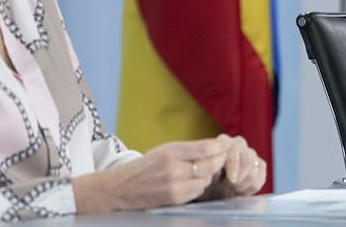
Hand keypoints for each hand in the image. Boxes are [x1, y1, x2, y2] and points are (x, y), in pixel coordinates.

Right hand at [74, 137, 228, 212]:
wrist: (122, 188)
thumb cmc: (148, 165)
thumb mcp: (167, 149)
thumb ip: (191, 148)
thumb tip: (219, 147)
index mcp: (172, 152)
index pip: (206, 148)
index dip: (220, 147)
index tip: (224, 146)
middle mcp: (173, 169)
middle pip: (211, 165)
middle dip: (218, 161)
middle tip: (219, 158)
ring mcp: (174, 187)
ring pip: (206, 179)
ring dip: (209, 175)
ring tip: (201, 170)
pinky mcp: (175, 199)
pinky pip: (198, 191)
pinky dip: (199, 185)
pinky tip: (193, 181)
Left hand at [198, 134, 267, 199]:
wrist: (210, 193)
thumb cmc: (204, 182)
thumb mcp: (202, 176)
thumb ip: (207, 168)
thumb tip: (215, 165)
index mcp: (223, 143)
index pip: (234, 147)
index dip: (235, 163)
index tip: (232, 180)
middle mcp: (238, 144)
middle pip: (248, 157)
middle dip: (242, 175)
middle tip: (232, 187)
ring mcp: (250, 153)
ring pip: (256, 166)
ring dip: (246, 182)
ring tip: (233, 189)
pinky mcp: (259, 164)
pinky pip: (262, 174)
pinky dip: (252, 186)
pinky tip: (242, 190)